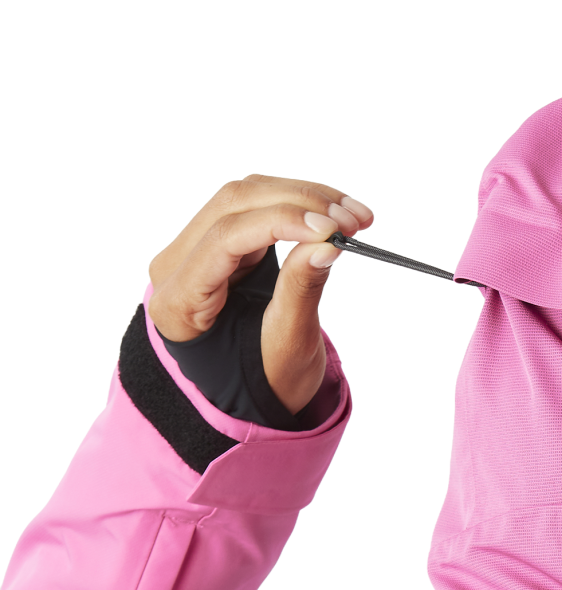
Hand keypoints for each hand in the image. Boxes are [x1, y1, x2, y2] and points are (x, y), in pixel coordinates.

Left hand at [148, 175, 372, 413]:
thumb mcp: (285, 346)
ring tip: (355, 217)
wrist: (251, 394)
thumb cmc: (262, 382)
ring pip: (249, 194)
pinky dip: (301, 204)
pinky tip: (335, 214)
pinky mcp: (221, 239)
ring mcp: (196, 247)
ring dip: (306, 197)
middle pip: (234, 204)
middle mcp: (176, 265)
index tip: (331, 229)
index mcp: (178, 302)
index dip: (280, 223)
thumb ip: (300, 290)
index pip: (225, 238)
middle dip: (300, 201)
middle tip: (354, 220)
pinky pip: (259, 204)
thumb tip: (328, 242)